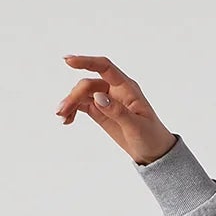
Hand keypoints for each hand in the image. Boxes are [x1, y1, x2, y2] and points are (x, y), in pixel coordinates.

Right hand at [55, 55, 176, 164]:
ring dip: (70, 103)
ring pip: (83, 94)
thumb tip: (98, 97)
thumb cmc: (151, 137)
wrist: (154, 153)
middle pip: (89, 85)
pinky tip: (67, 120)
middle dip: (74, 95)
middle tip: (62, 111)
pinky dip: (73, 111)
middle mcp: (114, 90)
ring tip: (62, 117)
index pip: (105, 67)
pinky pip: (82, 105)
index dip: (87, 62)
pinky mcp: (100, 111)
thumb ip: (118, 111)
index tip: (69, 61)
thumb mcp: (137, 127)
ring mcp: (106, 100)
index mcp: (127, 88)